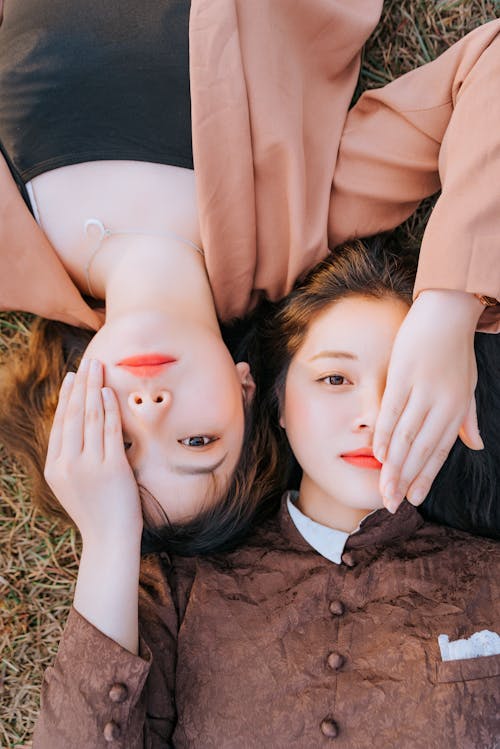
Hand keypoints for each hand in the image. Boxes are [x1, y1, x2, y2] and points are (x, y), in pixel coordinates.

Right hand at [44, 358, 142, 545]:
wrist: (109, 541)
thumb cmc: (96, 511)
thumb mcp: (72, 485)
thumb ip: (71, 459)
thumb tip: (79, 429)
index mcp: (54, 468)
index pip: (60, 423)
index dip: (67, 397)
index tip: (73, 377)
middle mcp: (67, 464)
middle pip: (73, 415)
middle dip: (81, 385)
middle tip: (88, 362)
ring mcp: (89, 466)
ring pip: (90, 418)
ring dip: (94, 389)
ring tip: (99, 368)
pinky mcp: (111, 469)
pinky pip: (109, 431)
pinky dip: (108, 408)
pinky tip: (108, 392)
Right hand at [374, 290, 483, 512]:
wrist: (448, 312)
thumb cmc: (457, 350)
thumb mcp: (469, 385)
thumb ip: (468, 418)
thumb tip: (475, 446)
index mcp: (457, 408)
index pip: (439, 451)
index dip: (425, 477)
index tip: (412, 498)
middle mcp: (442, 403)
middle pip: (420, 449)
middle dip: (405, 479)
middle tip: (391, 503)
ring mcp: (423, 389)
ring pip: (405, 435)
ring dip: (393, 464)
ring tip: (383, 487)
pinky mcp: (404, 374)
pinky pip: (392, 410)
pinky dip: (384, 432)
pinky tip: (377, 452)